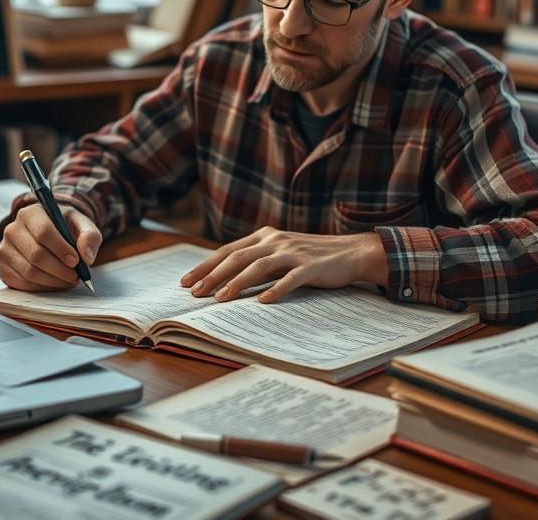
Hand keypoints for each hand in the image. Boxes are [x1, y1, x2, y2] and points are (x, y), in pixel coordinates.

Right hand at [0, 203, 102, 290]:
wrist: (48, 233)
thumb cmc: (65, 227)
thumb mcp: (81, 224)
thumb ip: (89, 236)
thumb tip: (87, 257)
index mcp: (31, 214)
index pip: (43, 232)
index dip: (60, 249)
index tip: (76, 261)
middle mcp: (13, 230)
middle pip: (36, 255)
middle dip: (59, 269)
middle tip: (76, 276)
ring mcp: (5, 250)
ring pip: (29, 272)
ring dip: (53, 281)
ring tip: (69, 280)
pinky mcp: (3, 268)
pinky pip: (22, 283)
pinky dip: (42, 287)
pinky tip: (55, 283)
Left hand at [179, 227, 387, 303]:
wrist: (350, 252)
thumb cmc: (311, 257)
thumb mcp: (280, 254)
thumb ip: (257, 262)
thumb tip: (225, 282)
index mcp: (265, 236)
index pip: (228, 250)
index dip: (206, 265)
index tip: (186, 282)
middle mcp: (275, 240)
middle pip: (237, 256)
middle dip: (213, 275)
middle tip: (195, 293)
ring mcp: (293, 252)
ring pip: (258, 266)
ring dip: (237, 283)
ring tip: (220, 299)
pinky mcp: (310, 266)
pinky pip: (289, 279)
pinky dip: (275, 290)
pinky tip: (263, 302)